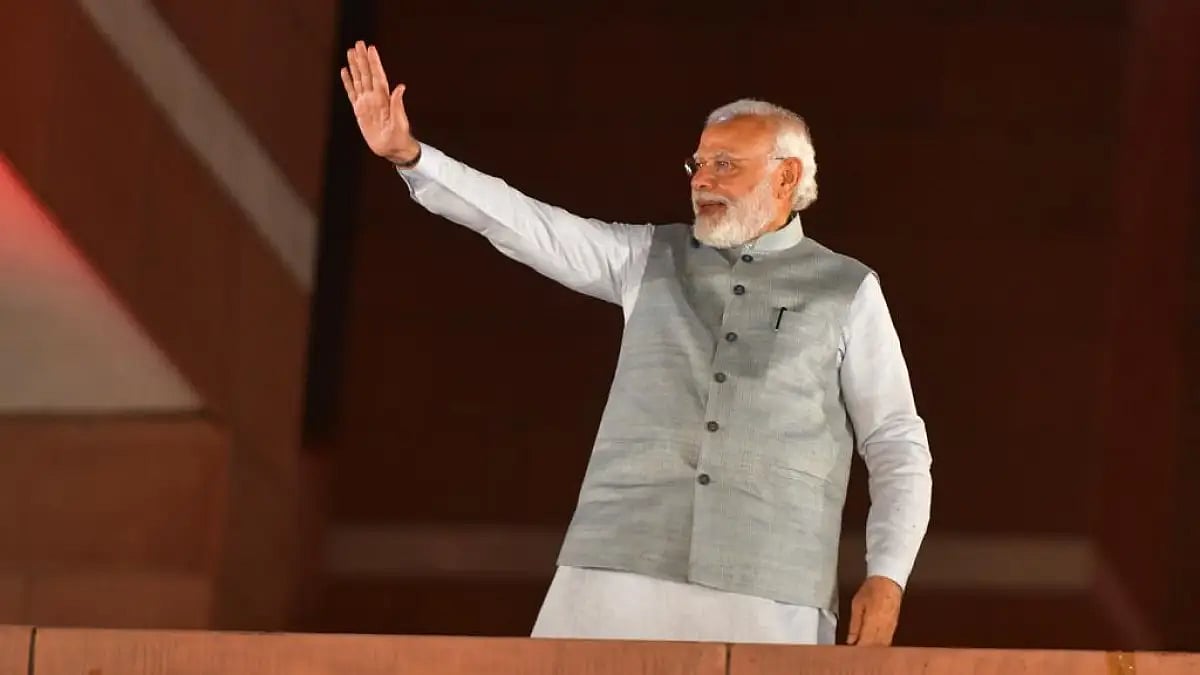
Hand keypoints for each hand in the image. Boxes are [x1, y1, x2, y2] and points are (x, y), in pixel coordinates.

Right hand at [340, 40, 419, 164]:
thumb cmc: (399, 136)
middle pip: (367, 74)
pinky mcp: (359, 110)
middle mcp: (374, 97)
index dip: (374, 62)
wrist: (392, 149)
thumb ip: (398, 104)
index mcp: (384, 98)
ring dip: (355, 66)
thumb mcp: (400, 121)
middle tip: (359, 43)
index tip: (371, 49)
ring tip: (350, 52)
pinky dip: (348, 82)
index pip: (377, 76)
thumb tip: (401, 87)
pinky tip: (345, 71)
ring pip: (359, 80)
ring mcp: (366, 102)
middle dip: (363, 58)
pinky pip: (352, 93)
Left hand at [845, 575, 902, 645]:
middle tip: (855, 652)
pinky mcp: (894, 627)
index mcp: (873, 621)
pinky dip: (879, 645)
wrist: (888, 581)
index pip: (864, 643)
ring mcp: (891, 628)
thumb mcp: (857, 605)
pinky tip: (873, 646)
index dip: (857, 650)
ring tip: (862, 650)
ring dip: (872, 649)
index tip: (850, 652)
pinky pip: (887, 641)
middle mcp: (884, 627)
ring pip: (881, 646)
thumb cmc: (872, 589)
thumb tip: (851, 640)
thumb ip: (854, 625)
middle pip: (874, 647)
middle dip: (864, 652)